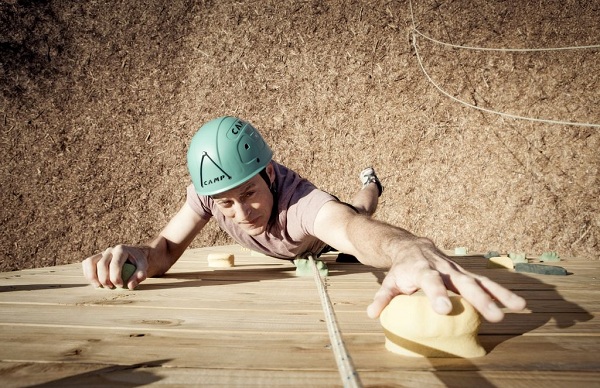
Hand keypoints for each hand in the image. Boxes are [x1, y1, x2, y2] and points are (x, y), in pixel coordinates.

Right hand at [82, 244, 147, 289]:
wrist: (136, 254)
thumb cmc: (139, 261)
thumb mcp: (144, 266)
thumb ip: (140, 275)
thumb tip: (130, 286)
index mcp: (122, 250)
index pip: (115, 264)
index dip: (115, 277)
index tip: (120, 286)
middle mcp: (110, 250)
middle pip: (101, 264)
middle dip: (104, 279)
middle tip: (111, 287)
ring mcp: (102, 253)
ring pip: (90, 262)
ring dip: (92, 276)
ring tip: (99, 286)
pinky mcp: (97, 257)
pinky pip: (87, 263)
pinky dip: (88, 273)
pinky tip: (95, 282)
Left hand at [366, 238, 526, 321]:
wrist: (411, 246)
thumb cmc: (400, 268)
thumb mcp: (389, 281)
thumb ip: (383, 297)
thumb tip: (372, 314)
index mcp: (422, 268)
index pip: (430, 280)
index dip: (437, 294)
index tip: (444, 309)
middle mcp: (443, 267)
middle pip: (462, 282)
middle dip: (479, 298)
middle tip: (494, 315)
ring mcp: (457, 270)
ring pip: (480, 281)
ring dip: (499, 295)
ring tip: (518, 307)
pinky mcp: (466, 273)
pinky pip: (486, 283)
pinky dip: (501, 293)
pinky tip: (518, 304)